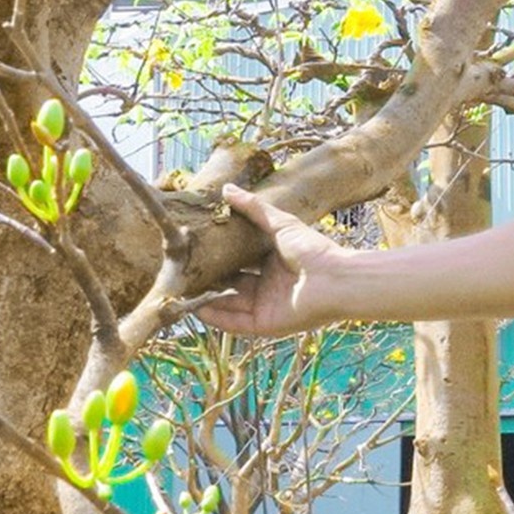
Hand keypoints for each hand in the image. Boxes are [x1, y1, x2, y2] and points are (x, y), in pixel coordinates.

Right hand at [195, 184, 353, 336]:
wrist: (335, 279)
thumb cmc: (313, 249)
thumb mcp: (280, 223)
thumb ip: (253, 209)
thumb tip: (227, 189)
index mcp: (271, 262)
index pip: (237, 261)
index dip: (217, 256)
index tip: (193, 248)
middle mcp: (266, 286)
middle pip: (229, 283)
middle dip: (207, 278)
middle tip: (180, 269)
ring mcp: (264, 306)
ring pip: (227, 303)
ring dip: (205, 298)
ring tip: (179, 288)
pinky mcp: (264, 324)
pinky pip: (234, 322)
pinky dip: (215, 316)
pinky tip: (194, 307)